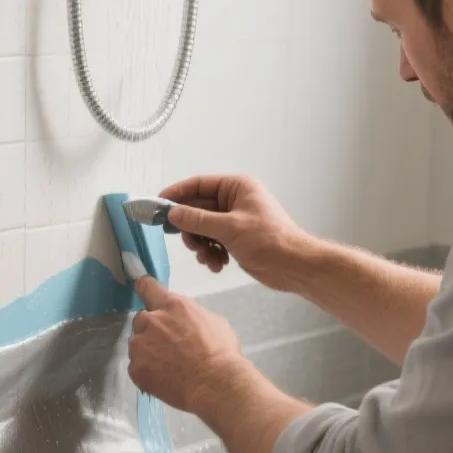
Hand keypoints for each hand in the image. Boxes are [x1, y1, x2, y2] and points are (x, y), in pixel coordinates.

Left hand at [128, 277, 248, 414]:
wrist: (214, 384)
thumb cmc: (221, 352)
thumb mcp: (214, 322)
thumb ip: (191, 315)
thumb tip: (185, 320)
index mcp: (172, 306)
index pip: (147, 287)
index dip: (146, 290)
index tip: (145, 294)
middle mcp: (151, 321)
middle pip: (141, 319)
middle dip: (151, 329)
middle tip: (168, 345)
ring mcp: (140, 345)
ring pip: (137, 343)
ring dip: (147, 350)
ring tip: (168, 365)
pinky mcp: (135, 367)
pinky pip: (137, 365)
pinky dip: (147, 371)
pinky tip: (163, 378)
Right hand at [159, 174, 312, 291]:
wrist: (294, 267)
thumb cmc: (267, 240)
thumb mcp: (229, 228)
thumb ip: (197, 219)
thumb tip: (172, 212)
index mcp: (236, 187)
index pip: (199, 185)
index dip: (177, 194)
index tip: (157, 206)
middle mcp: (235, 200)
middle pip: (198, 209)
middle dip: (192, 229)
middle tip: (189, 244)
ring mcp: (235, 220)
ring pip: (203, 229)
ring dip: (201, 245)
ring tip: (208, 259)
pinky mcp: (237, 238)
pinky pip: (213, 241)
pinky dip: (211, 253)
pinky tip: (218, 265)